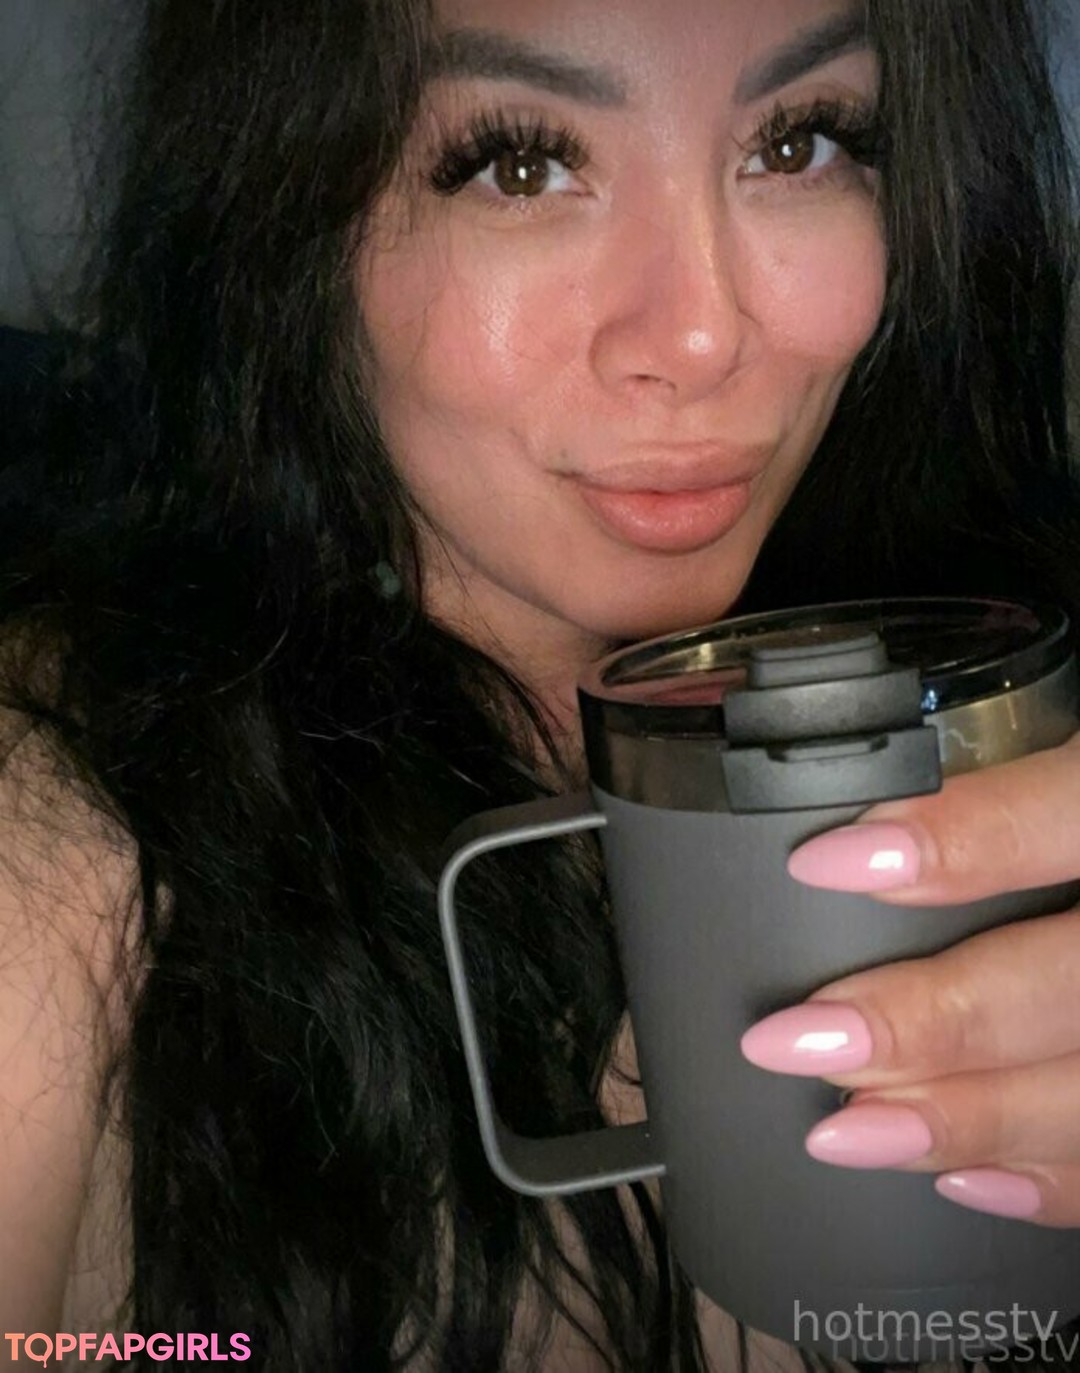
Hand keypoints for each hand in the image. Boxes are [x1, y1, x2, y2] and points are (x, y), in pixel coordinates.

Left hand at [739, 732, 1079, 1225]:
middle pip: (1076, 987)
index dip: (958, 842)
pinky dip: (1061, 1182)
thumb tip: (869, 823)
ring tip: (847, 1128)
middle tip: (797, 1039)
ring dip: (973, 1119)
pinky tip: (968, 1178)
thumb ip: (1027, 785)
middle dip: (933, 1024)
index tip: (828, 862)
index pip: (1071, 812)